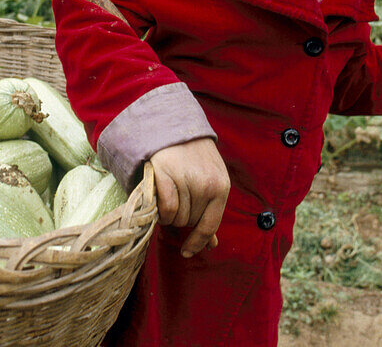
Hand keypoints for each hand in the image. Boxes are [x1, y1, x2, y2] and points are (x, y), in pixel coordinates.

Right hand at [148, 137, 229, 257]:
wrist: (175, 129)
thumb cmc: (195, 160)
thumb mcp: (211, 182)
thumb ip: (210, 212)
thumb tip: (211, 244)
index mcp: (221, 187)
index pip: (210, 225)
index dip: (197, 242)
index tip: (187, 252)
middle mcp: (206, 185)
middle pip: (189, 222)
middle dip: (183, 217)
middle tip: (179, 198)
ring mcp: (186, 179)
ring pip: (176, 218)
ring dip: (170, 213)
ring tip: (171, 192)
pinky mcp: (165, 175)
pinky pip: (164, 208)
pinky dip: (160, 210)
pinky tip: (160, 198)